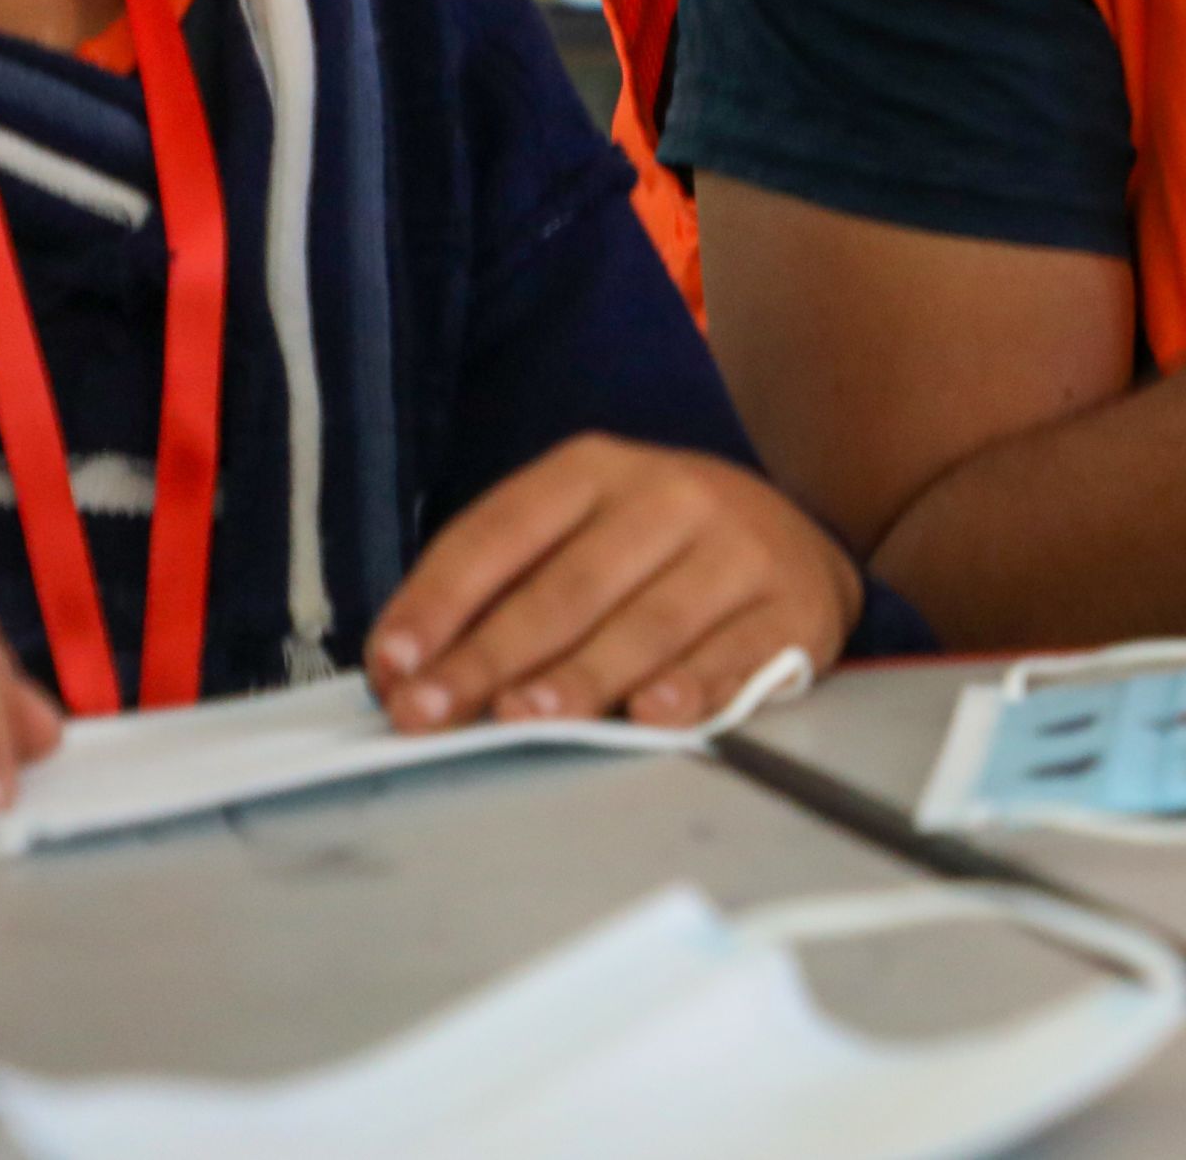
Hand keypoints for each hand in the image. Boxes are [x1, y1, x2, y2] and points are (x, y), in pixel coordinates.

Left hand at [366, 436, 863, 731]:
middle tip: (433, 709)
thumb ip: (503, 593)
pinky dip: (691, 687)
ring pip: (649, 623)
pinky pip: (735, 654)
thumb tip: (410, 672)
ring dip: (580, 676)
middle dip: (492, 654)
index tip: (391, 661)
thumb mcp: (579, 536)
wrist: (793, 544)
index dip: (441, 598)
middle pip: (571, 585)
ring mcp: (740, 550)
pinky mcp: (793, 607)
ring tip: (522, 717)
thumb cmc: (656, 554)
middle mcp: (673, 496)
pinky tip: (650, 713)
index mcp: (600, 469)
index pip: (505, 529)